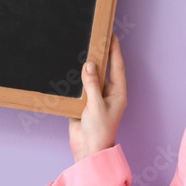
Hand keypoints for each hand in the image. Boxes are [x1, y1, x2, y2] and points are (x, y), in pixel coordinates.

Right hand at [69, 33, 126, 162]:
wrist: (87, 150)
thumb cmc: (99, 131)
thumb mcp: (96, 105)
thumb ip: (92, 84)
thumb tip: (89, 64)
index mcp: (117, 93)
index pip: (117, 67)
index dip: (115, 50)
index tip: (111, 35)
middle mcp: (107, 93)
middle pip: (103, 70)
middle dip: (99, 55)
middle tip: (94, 38)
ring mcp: (94, 98)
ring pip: (90, 78)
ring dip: (84, 67)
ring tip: (80, 49)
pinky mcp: (82, 104)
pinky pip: (78, 88)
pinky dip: (74, 79)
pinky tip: (68, 69)